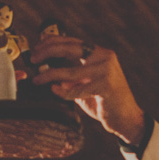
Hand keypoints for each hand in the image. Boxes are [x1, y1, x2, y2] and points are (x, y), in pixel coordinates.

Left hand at [30, 38, 145, 143]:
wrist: (125, 117)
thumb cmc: (103, 100)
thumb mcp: (86, 82)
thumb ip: (71, 74)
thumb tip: (46, 67)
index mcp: (100, 53)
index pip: (72, 41)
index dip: (52, 42)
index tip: (37, 47)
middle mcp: (104, 57)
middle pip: (70, 49)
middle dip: (48, 52)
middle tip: (33, 58)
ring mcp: (107, 71)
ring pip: (71, 71)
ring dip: (50, 75)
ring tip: (37, 79)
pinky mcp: (106, 87)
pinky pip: (77, 89)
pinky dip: (64, 92)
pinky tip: (55, 91)